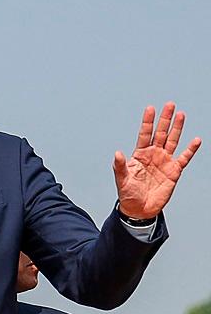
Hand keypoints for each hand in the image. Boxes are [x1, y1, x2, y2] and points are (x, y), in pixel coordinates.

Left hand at [114, 102, 200, 218]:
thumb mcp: (122, 179)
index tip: (150, 108)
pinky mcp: (174, 171)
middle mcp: (153, 154)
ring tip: (181, 114)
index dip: (147, 121)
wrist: (139, 209)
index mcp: (139, 154)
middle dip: (165, 119)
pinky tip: (196, 140)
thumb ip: (120, 166)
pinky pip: (184, 158)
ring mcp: (164, 161)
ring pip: (172, 141)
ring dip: (177, 128)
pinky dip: (190, 149)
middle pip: (160, 133)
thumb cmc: (128, 193)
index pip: (144, 134)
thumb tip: (117, 153)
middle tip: (170, 104)